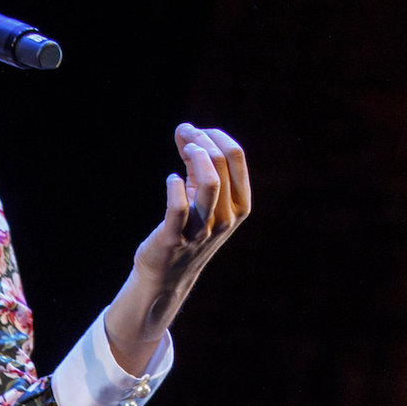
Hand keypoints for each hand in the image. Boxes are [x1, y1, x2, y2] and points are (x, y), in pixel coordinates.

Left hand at [102, 122, 251, 373]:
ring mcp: (202, 230)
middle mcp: (226, 217)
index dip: (214, 134)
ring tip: (182, 150)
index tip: (194, 132)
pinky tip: (171, 180)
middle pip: (221, 162)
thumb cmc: (186, 229)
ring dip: (194, 156)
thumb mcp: (201, 197)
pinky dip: (174, 186)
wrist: (167, 276)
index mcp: (240, 204)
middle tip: (183, 135)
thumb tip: (186, 129)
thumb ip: (197, 164)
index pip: (237, 156)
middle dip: (200, 139)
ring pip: (210, 183)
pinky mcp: (174, 239)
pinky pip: (178, 207)